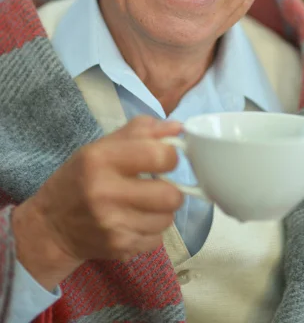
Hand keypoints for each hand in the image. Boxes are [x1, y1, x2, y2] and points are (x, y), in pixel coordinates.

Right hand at [12, 116, 182, 289]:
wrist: (51, 227)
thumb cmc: (80, 179)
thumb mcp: (101, 147)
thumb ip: (141, 132)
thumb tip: (178, 128)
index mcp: (101, 159)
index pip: (159, 156)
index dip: (171, 156)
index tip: (164, 159)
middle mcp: (105, 193)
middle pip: (170, 195)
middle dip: (172, 190)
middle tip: (159, 186)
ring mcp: (112, 225)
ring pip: (167, 219)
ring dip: (162, 211)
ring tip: (144, 204)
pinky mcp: (118, 248)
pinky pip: (157, 239)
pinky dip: (151, 231)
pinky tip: (134, 222)